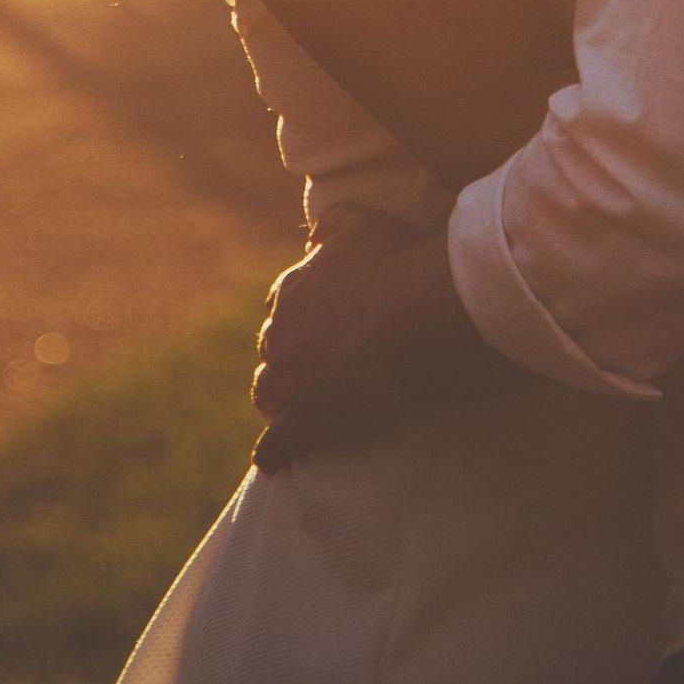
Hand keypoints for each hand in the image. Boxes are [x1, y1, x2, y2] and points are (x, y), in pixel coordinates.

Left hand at [251, 224, 511, 464]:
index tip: (317, 327)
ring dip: (278, 398)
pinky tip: (272, 460)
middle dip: (289, 357)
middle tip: (314, 367)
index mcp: (292, 290)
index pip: (283, 307)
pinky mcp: (307, 417)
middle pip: (274, 349)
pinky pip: (280, 441)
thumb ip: (334, 223)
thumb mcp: (365, 225)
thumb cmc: (397, 265)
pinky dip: (274, 449)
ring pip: (268, 391)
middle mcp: (281, 333)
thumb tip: (312, 234)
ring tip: (294, 408)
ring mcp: (290, 378)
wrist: (414, 314)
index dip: (301, 318)